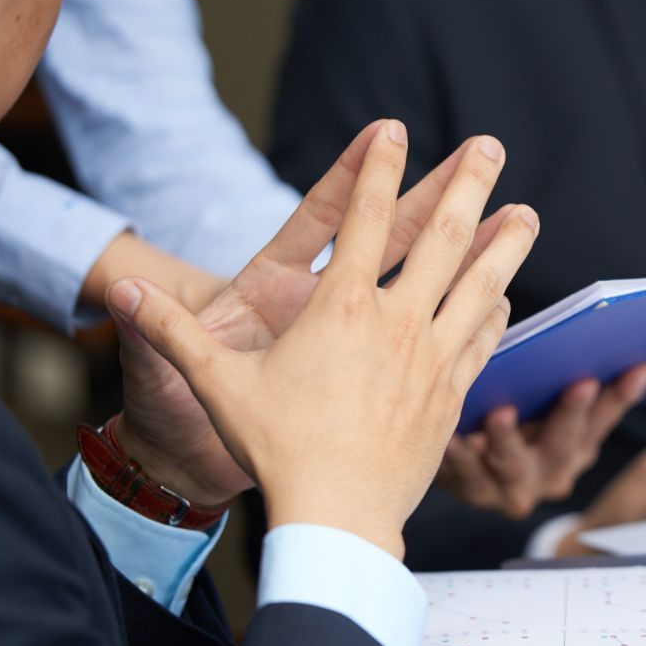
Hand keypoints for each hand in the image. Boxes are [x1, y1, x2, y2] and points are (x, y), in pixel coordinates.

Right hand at [109, 121, 537, 557]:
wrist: (339, 516)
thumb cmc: (279, 449)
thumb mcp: (218, 385)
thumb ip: (171, 332)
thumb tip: (116, 293)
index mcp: (340, 307)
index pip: (361, 218)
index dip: (377, 168)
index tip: (394, 130)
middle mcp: (396, 321)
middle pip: (441, 237)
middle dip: (466, 184)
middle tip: (490, 146)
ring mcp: (431, 356)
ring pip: (480, 283)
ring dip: (507, 242)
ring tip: (528, 211)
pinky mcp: (452, 393)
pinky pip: (483, 340)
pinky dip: (496, 311)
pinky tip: (506, 296)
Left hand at [437, 363, 645, 518]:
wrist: (468, 471)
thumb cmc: (516, 421)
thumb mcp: (550, 410)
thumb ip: (577, 385)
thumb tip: (614, 349)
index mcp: (579, 448)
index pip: (603, 419)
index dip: (620, 396)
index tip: (637, 367)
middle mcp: (553, 475)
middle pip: (565, 445)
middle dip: (573, 413)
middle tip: (582, 384)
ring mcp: (513, 488)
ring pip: (513, 464)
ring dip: (508, 439)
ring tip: (501, 414)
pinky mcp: (472, 491)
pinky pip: (465, 474)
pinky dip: (459, 455)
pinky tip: (454, 432)